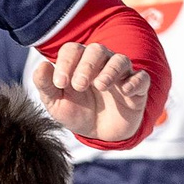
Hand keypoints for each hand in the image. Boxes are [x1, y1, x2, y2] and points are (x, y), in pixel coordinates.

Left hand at [33, 42, 153, 144]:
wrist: (99, 132)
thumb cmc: (77, 111)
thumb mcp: (56, 103)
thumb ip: (46, 86)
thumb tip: (41, 66)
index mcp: (79, 62)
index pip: (72, 50)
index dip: (66, 62)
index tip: (60, 83)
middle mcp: (101, 63)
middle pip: (97, 50)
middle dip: (86, 65)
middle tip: (78, 85)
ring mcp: (121, 74)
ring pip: (120, 60)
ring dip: (110, 70)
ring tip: (100, 86)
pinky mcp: (137, 88)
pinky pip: (141, 78)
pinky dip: (135, 82)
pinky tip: (125, 91)